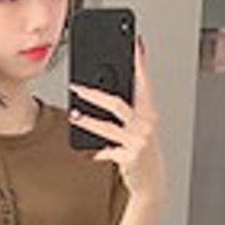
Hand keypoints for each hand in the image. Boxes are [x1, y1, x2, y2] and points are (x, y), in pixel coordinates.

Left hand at [69, 38, 166, 202]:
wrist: (150, 181)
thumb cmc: (140, 149)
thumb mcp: (138, 126)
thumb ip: (127, 107)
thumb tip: (101, 87)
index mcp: (149, 111)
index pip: (143, 82)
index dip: (139, 62)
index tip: (133, 43)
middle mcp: (146, 124)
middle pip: (117, 103)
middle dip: (93, 93)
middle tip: (75, 86)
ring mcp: (138, 141)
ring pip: (108, 127)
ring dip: (89, 121)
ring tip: (74, 116)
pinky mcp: (130, 158)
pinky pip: (107, 151)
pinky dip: (98, 152)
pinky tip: (91, 153)